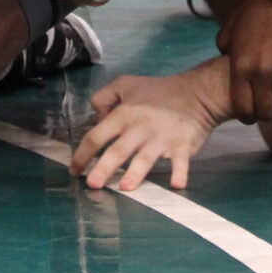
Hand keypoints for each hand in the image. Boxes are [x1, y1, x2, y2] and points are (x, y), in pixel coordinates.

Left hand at [71, 72, 225, 191]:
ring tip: (125, 188)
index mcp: (123, 115)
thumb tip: (96, 121)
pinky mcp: (182, 146)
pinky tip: (177, 184)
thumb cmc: (157, 92)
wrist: (196, 93)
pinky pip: (181, 161)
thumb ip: (103, 98)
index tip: (75, 171)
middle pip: (118, 150)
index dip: (83, 154)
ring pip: (145, 157)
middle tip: (93, 185)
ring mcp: (162, 138)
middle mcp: (140, 128)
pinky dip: (180, 173)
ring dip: (135, 173)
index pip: (97, 136)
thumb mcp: (124, 84)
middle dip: (104, 168)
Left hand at [215, 0, 271, 121]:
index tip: (254, 113)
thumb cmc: (251, 12)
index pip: (244, 110)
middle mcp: (264, 69)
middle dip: (270, 113)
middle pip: (268, 112)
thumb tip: (225, 71)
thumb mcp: (229, 32)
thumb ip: (225, 55)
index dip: (249, 116)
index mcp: (242, 66)